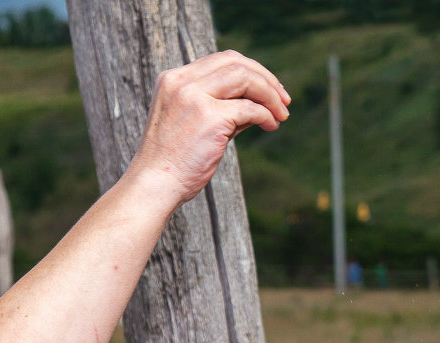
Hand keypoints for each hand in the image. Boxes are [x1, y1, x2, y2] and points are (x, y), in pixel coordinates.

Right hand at [130, 50, 290, 204]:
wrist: (155, 184)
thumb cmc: (174, 161)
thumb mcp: (192, 124)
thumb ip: (220, 109)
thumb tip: (258, 106)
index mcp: (174, 79)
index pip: (221, 60)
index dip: (251, 70)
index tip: (269, 89)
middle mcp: (182, 82)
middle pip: (236, 63)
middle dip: (266, 79)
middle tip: (284, 100)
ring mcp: (195, 97)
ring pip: (245, 78)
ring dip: (270, 95)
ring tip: (281, 114)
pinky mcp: (209, 117)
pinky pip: (249, 108)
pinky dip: (265, 115)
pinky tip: (271, 125)